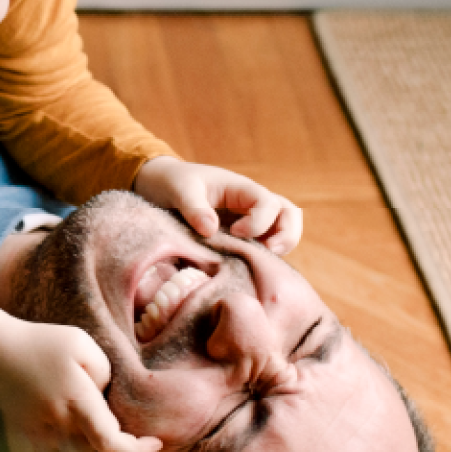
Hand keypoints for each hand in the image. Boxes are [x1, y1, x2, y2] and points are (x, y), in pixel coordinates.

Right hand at [0, 318, 161, 451]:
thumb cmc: (40, 343)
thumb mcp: (81, 344)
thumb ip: (105, 373)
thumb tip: (108, 399)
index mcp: (76, 403)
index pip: (111, 443)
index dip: (138, 450)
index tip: (154, 442)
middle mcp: (58, 427)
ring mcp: (41, 436)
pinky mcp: (31, 438)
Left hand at [133, 156, 302, 254]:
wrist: (161, 185)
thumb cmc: (173, 182)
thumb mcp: (179, 190)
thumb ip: (194, 208)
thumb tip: (210, 230)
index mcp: (241, 188)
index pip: (269, 203)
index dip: (259, 221)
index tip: (236, 233)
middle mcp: (252, 204)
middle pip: (289, 215)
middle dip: (287, 235)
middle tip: (268, 254)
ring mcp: (249, 220)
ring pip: (282, 231)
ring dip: (279, 247)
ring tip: (261, 265)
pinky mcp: (240, 236)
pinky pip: (262, 246)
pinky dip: (262, 257)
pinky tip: (246, 269)